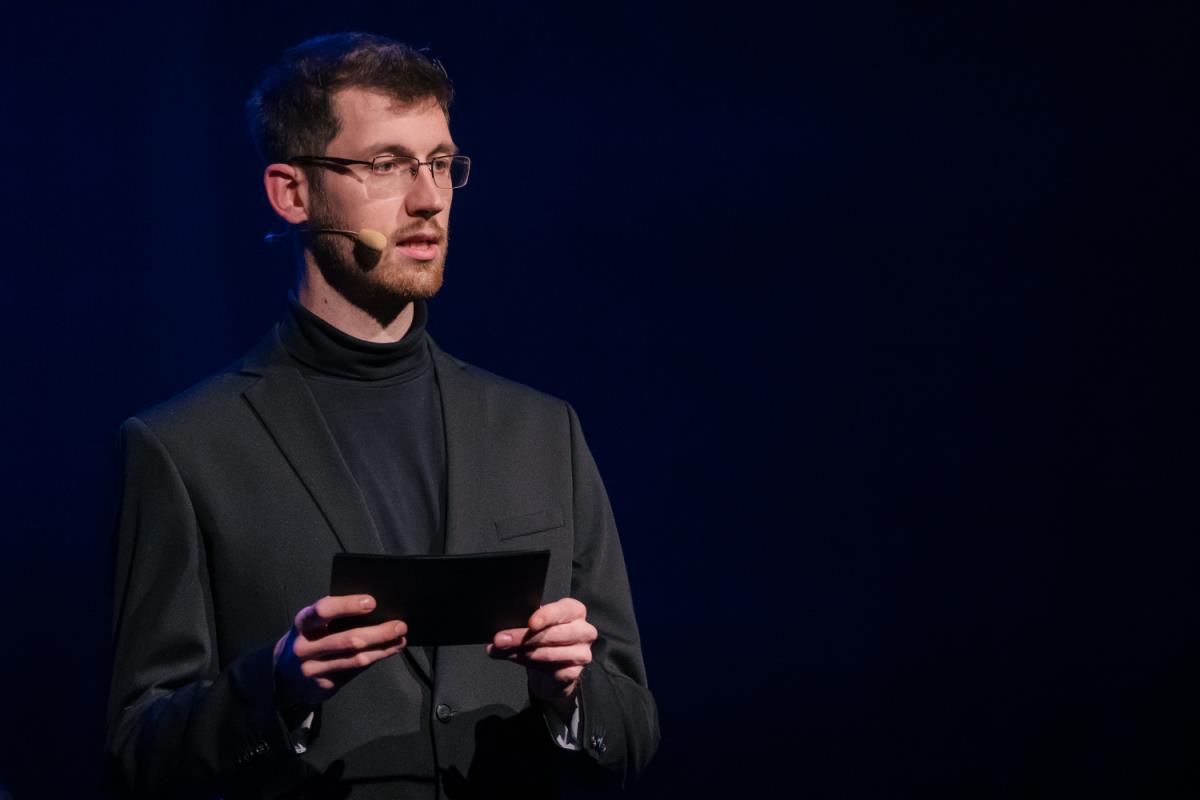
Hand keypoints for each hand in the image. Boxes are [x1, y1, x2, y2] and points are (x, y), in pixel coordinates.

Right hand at [273, 594, 406, 707]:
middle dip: (379, 632)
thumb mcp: (311, 624)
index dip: (348, 606)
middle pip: (348, 639)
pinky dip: (375, 659)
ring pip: (355, 659)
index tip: (372, 602)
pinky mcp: (323, 685)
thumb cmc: (308, 639)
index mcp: (303, 623)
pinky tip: (388, 651)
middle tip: (400, 625)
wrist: (283, 676)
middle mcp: (305, 646)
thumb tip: (375, 609)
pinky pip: (355, 671)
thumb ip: (332, 616)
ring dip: (383, 648)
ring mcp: (313, 668)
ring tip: (401, 638)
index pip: (323, 610)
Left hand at [487, 597, 596, 714]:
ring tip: (502, 650)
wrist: (554, 667)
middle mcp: (584, 631)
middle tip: (501, 640)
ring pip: (549, 653)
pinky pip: (549, 669)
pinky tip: (516, 659)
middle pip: (554, 634)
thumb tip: (501, 634)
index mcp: (575, 611)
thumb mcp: (534, 625)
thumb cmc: (544, 638)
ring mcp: (582, 653)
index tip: (530, 623)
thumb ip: (521, 625)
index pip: (562, 610)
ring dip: (521, 652)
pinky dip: (527, 664)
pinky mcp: (575, 672)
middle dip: (523, 638)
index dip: (545, 616)